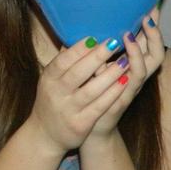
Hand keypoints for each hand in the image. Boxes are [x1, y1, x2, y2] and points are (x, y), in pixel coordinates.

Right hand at [29, 36, 130, 153]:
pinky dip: (113, 93)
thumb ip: (63, 60)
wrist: (45, 134)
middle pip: (77, 73)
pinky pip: (100, 106)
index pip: (63, 60)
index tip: (94, 37)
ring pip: (92, 90)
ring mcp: (68, 109)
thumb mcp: (51, 79)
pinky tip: (125, 81)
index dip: (78, 49)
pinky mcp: (80, 124)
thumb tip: (77, 35)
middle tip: (114, 42)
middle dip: (96, 57)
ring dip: (110, 74)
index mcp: (48, 78)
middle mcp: (56, 93)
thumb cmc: (51, 99)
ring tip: (125, 61)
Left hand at [84, 9, 164, 139]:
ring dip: (140, 49)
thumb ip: (92, 51)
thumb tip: (82, 30)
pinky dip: (129, 69)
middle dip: (154, 34)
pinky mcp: (124, 100)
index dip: (151, 26)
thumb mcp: (91, 68)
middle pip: (155, 52)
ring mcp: (132, 88)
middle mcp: (135, 75)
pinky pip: (132, 83)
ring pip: (147, 67)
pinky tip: (123, 58)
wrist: (87, 126)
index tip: (151, 7)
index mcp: (128, 65)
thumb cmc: (88, 93)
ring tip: (131, 34)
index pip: (145, 41)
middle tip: (149, 15)